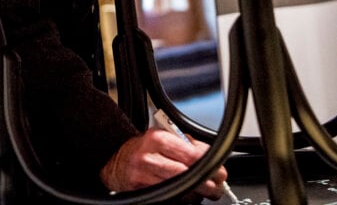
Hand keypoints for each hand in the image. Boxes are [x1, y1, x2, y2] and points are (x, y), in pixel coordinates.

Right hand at [99, 129, 227, 199]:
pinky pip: (167, 199)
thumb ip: (186, 144)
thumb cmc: (144, 149)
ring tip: (206, 192)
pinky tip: (187, 196)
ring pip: (177, 189)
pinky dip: (181, 199)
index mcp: (157, 138)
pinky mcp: (141, 191)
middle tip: (218, 185)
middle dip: (206, 182)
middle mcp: (149, 156)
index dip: (209, 164)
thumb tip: (211, 157)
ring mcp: (143, 176)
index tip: (220, 170)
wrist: (116, 160)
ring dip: (196, 193)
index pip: (190, 152)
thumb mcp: (163, 137)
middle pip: (184, 173)